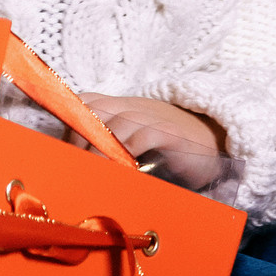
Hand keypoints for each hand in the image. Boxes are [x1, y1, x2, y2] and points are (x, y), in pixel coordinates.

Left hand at [80, 95, 227, 190]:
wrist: (212, 140)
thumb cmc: (166, 147)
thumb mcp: (133, 139)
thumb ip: (109, 145)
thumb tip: (77, 164)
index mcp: (121, 107)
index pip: (85, 102)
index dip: (70, 122)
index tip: (63, 148)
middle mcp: (132, 107)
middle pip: (94, 111)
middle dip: (79, 139)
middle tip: (75, 165)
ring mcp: (151, 117)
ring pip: (114, 124)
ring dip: (100, 150)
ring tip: (95, 173)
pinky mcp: (169, 132)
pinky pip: (142, 137)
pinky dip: (128, 153)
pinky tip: (124, 170)